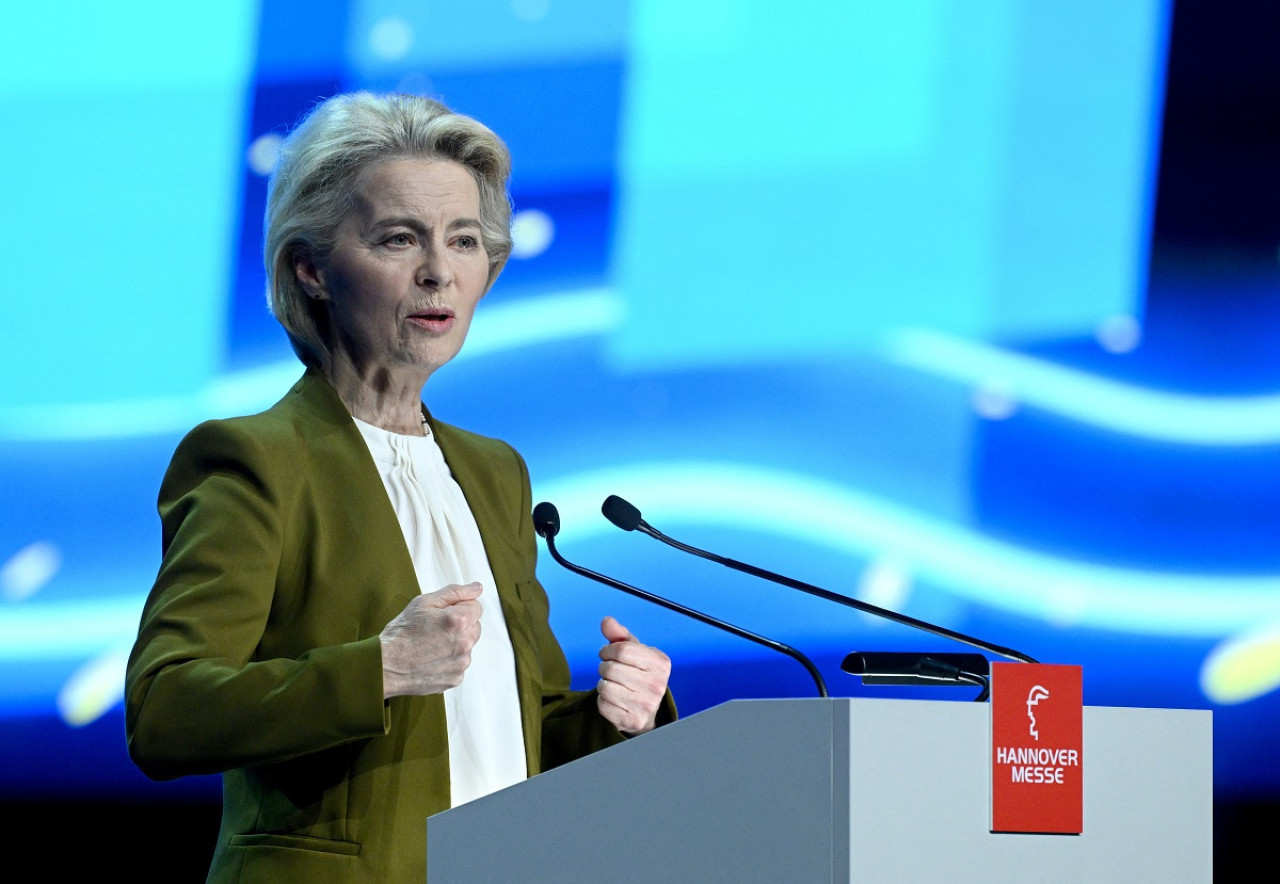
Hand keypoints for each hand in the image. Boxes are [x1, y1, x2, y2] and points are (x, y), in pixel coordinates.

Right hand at [379, 582, 482, 698]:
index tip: (444, 613)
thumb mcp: (423, 603)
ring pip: (467, 646)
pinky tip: (431, 658)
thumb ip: (454, 592)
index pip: (476, 606)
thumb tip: (476, 588)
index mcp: (458, 620)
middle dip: (461, 624)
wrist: (386, 666)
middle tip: (436, 628)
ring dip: (456, 643)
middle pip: (474, 627)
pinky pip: (459, 664)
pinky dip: (449, 661)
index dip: (459, 607)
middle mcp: (464, 643)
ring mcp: (461, 663)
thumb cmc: (401, 634)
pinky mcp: (455, 678)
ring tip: (431, 644)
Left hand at [596, 616, 670, 734]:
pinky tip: (614, 699)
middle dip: (604, 667)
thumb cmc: (638, 673)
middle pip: (611, 668)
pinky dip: (603, 701)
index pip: (622, 650)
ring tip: (613, 685)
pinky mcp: (633, 721)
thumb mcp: (634, 651)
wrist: (647, 708)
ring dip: (603, 684)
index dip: (607, 650)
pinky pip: (603, 705)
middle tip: (610, 671)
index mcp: (660, 663)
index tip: (606, 653)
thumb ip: (619, 634)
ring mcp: (646, 705)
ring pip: (605, 687)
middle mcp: (657, 685)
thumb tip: (606, 621)